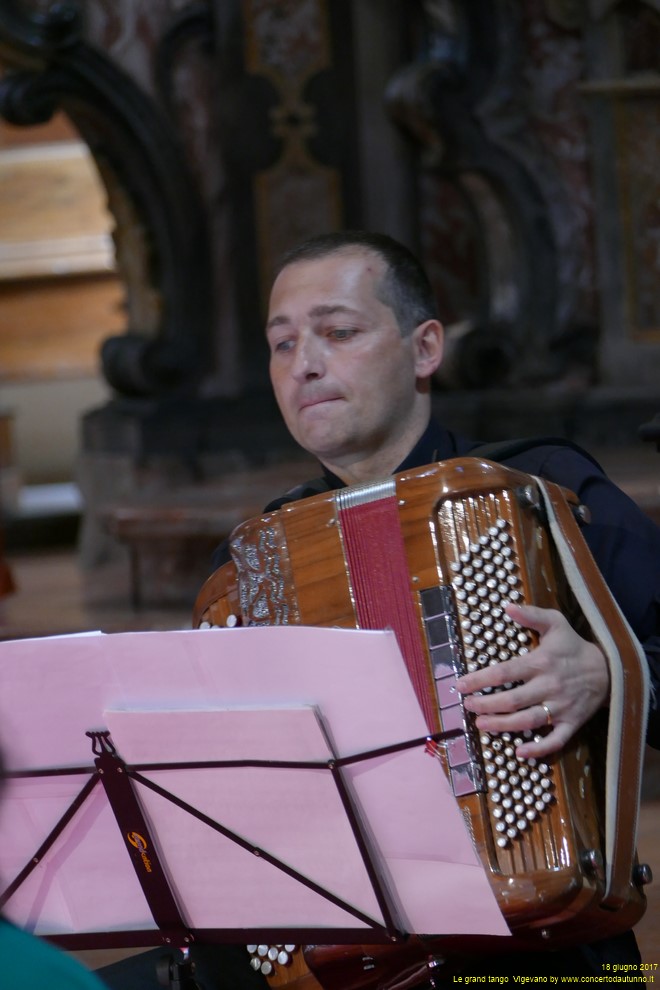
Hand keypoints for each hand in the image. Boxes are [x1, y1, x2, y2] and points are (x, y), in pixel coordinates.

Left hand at [454, 602, 609, 757]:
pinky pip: (555, 741)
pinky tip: (519, 752)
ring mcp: (560, 707)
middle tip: (468, 706)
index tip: (460, 685)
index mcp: (540, 663)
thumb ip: (532, 615)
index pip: (504, 672)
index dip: (480, 680)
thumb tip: (507, 606)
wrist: (608, 670)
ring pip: (528, 721)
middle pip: (512, 700)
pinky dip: (538, 750)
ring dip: (502, 725)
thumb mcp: (556, 623)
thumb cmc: (573, 646)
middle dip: (486, 705)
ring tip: (481, 725)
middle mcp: (548, 687)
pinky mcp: (572, 724)